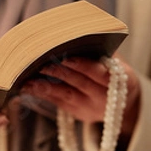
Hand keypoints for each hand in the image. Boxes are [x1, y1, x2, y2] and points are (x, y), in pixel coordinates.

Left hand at [21, 57, 140, 135]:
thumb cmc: (113, 71)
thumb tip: (71, 36)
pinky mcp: (78, 114)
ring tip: (28, 79)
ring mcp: (91, 108)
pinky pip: (59, 103)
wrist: (122, 101)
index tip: (65, 56)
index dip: (83, 65)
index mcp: (121, 81)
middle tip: (40, 63)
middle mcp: (105, 98)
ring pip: (66, 96)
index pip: (100, 73)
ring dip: (46, 86)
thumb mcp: (115, 61)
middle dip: (59, 73)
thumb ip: (99, 52)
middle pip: (79, 84)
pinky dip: (43, 94)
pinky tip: (29, 86)